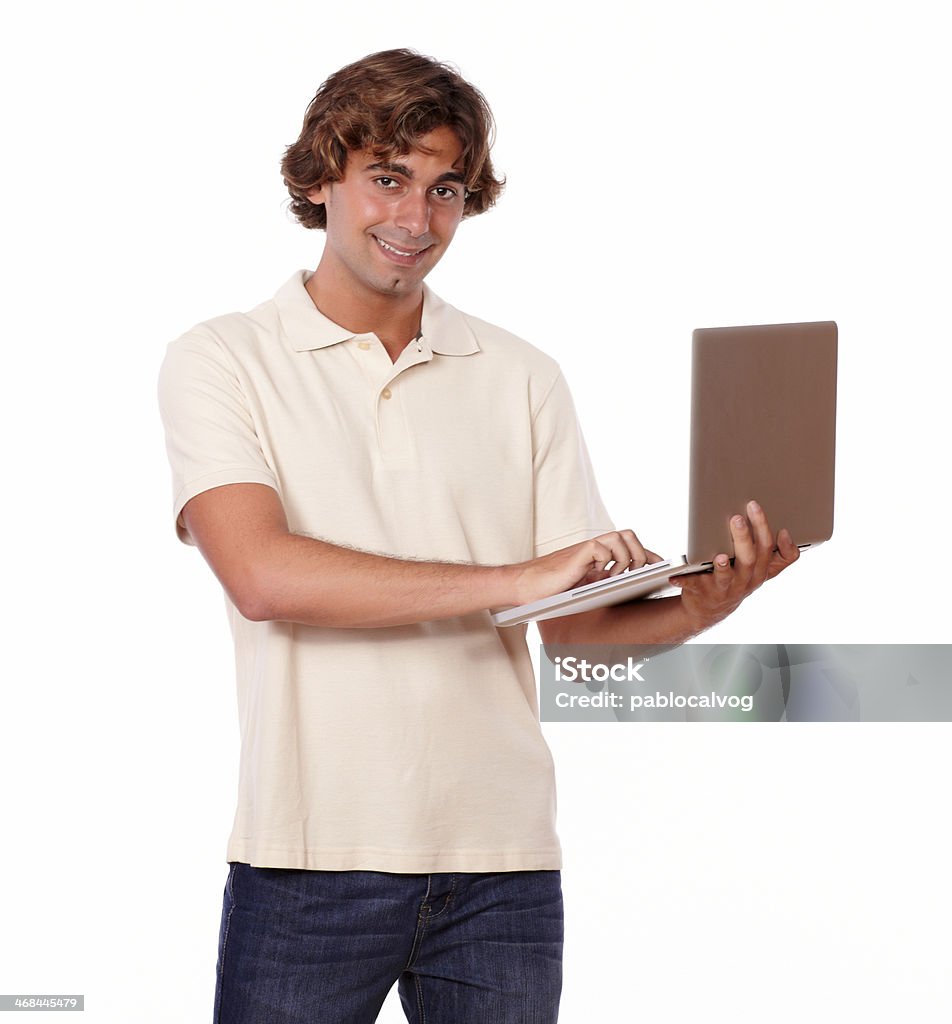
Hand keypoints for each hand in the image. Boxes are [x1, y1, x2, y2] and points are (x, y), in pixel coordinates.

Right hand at [509, 530, 661, 606]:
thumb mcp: (586, 585)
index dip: (648, 554)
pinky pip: (603, 549)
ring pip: (621, 538)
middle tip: (637, 574)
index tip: (661, 566)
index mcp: (599, 555)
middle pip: (629, 535)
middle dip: (641, 553)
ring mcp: (587, 548)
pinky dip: (608, 562)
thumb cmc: (552, 589)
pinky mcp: (579, 552)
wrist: (526, 587)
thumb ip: (603, 580)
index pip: (630, 546)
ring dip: (627, 558)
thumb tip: (629, 585)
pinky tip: (601, 575)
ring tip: (618, 576)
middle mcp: (595, 548)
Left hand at [669, 500, 799, 631]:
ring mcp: (725, 587)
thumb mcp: (761, 569)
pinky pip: (694, 585)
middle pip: (750, 558)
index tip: (782, 529)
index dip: (784, 544)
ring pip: (727, 574)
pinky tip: (676, 576)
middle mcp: (746, 580)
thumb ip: (777, 554)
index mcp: (761, 570)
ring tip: (719, 556)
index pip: (777, 555)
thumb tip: (787, 532)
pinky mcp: (703, 592)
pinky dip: (685, 580)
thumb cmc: (737, 579)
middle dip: (744, 537)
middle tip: (737, 518)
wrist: (710, 608)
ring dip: (723, 565)